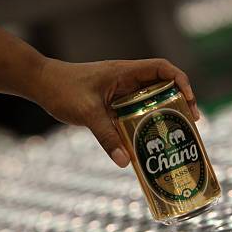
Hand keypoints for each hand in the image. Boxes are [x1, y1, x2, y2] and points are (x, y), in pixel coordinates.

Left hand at [33, 58, 198, 167]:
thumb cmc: (62, 89)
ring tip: (174, 136)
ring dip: (162, 116)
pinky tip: (145, 144)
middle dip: (177, 103)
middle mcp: (126, 80)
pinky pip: (133, 113)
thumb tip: (125, 162)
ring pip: (149, 102)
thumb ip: (106, 136)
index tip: (189, 100)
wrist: (41, 84)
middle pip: (161, 87)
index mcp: (125, 72)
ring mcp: (119, 92)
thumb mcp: (87, 113)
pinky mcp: (111, 104)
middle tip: (188, 124)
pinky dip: (142, 126)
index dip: (181, 81)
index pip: (162, 68)